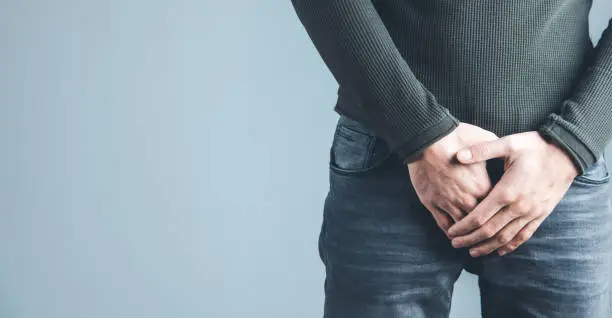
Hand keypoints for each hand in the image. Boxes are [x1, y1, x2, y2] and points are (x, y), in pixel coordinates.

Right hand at [407, 123, 497, 236]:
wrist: (427, 139)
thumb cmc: (457, 137)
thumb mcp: (485, 139)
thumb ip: (497, 151)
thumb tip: (508, 151)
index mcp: (483, 187)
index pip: (497, 207)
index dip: (500, 212)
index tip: (503, 214)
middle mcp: (467, 199)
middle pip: (482, 222)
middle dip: (487, 229)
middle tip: (491, 234)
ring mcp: (449, 203)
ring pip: (463, 227)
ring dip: (469, 235)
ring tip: (474, 239)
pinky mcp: (432, 204)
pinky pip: (444, 225)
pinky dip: (451, 232)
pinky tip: (455, 235)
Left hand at [447, 131, 578, 256]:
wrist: (567, 153)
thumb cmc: (535, 146)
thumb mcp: (508, 143)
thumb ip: (482, 150)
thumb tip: (458, 155)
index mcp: (507, 191)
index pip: (480, 217)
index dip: (463, 227)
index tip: (451, 232)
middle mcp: (519, 206)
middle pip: (489, 231)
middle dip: (470, 240)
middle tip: (455, 244)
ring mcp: (531, 213)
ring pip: (505, 238)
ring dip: (487, 247)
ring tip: (472, 252)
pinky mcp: (541, 215)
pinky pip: (523, 236)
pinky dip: (510, 246)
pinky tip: (499, 251)